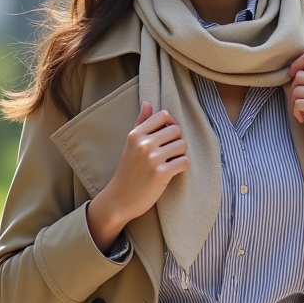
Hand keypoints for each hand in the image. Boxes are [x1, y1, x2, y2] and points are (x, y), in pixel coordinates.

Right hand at [87, 102, 188, 250]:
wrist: (119, 199)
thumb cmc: (127, 171)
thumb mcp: (130, 144)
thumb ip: (141, 123)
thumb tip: (148, 103)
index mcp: (135, 134)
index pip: (164, 115)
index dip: (170, 125)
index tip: (166, 137)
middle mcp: (143, 143)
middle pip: (177, 130)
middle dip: (176, 141)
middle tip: (168, 153)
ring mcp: (151, 159)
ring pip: (183, 145)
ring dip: (180, 155)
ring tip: (170, 162)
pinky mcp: (161, 174)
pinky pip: (184, 162)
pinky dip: (181, 167)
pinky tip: (172, 172)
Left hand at [286, 52, 303, 173]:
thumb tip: (292, 69)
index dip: (294, 66)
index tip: (291, 78)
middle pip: (299, 75)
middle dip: (294, 91)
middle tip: (300, 104)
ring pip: (297, 89)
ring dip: (294, 104)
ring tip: (303, 112)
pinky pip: (298, 103)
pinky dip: (296, 113)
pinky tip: (303, 119)